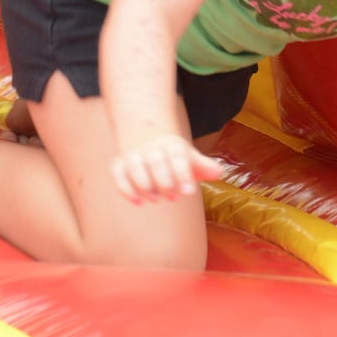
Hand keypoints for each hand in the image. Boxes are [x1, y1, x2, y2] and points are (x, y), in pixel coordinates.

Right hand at [109, 133, 223, 204]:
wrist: (145, 134)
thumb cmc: (173, 155)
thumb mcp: (190, 157)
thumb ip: (204, 166)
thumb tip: (219, 172)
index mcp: (172, 144)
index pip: (177, 156)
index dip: (182, 174)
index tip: (188, 192)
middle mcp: (151, 147)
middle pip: (156, 161)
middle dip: (164, 182)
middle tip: (173, 198)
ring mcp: (133, 154)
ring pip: (135, 167)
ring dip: (145, 186)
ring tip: (156, 200)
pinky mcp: (119, 164)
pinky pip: (118, 174)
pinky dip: (125, 188)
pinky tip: (138, 202)